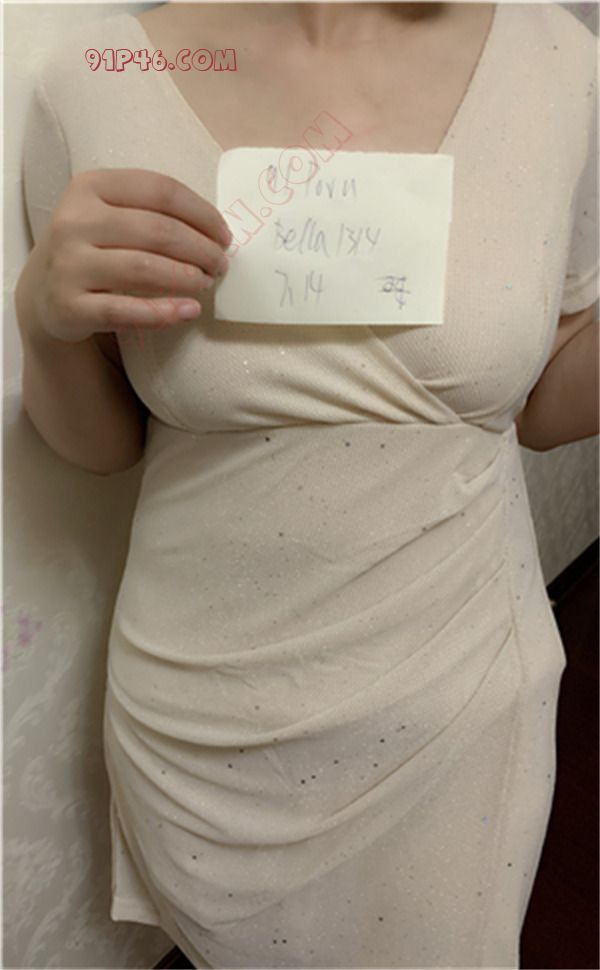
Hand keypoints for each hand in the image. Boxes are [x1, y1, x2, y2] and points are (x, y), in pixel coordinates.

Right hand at [17, 168, 231, 345]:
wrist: (43, 291)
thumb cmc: (92, 247)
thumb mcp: (110, 214)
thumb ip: (152, 212)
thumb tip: (215, 233)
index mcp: (89, 187)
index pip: (160, 190)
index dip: (202, 213)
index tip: (224, 236)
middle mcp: (74, 221)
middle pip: (157, 231)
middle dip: (201, 249)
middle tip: (220, 265)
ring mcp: (68, 265)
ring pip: (144, 269)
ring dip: (187, 278)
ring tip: (207, 284)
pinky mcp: (69, 306)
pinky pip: (126, 311)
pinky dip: (164, 313)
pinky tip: (189, 310)